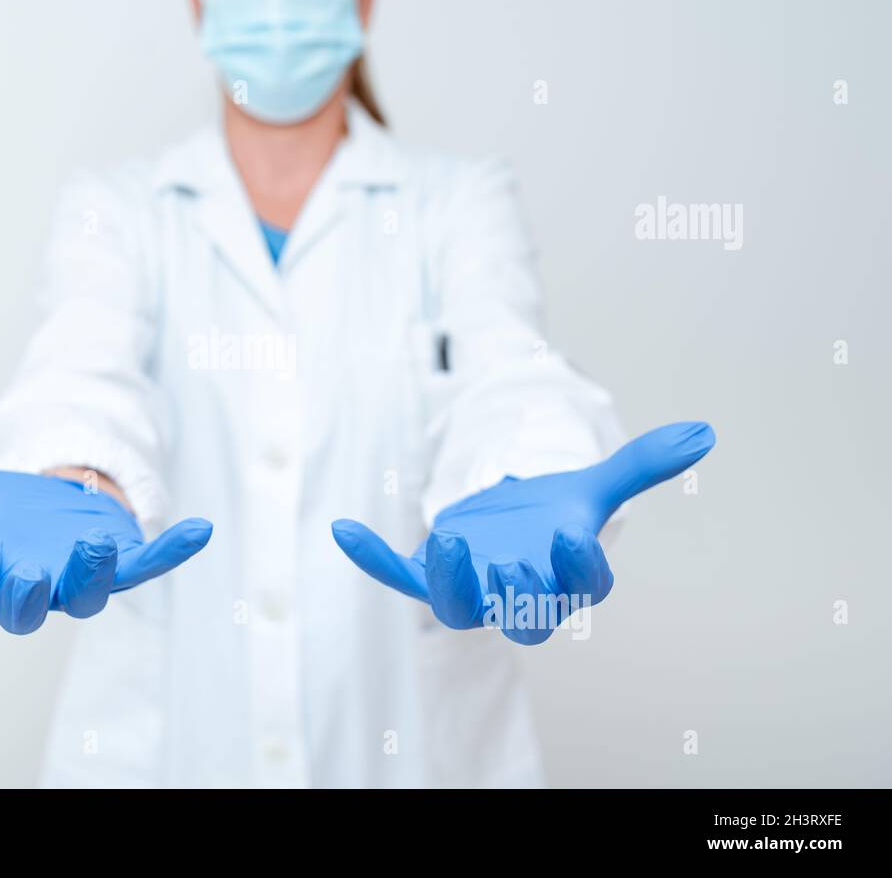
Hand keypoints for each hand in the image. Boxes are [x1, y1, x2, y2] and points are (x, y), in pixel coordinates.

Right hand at [0, 446, 211, 633]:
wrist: (67, 517)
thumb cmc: (15, 515)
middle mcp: (35, 581)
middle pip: (26, 606)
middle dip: (25, 594)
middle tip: (24, 577)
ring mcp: (82, 576)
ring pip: (88, 593)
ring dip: (93, 572)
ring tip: (97, 541)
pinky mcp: (126, 563)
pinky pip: (151, 565)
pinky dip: (174, 548)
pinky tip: (201, 529)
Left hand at [330, 422, 714, 644]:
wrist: (509, 521)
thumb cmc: (555, 511)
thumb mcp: (593, 482)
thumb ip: (642, 463)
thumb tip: (704, 432)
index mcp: (569, 574)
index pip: (586, 585)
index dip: (578, 564)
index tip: (568, 532)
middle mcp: (523, 592)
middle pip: (526, 617)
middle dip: (520, 592)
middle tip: (509, 562)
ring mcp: (473, 589)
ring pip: (460, 607)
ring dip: (451, 582)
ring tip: (446, 540)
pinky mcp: (431, 575)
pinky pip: (400, 577)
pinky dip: (374, 556)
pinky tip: (345, 529)